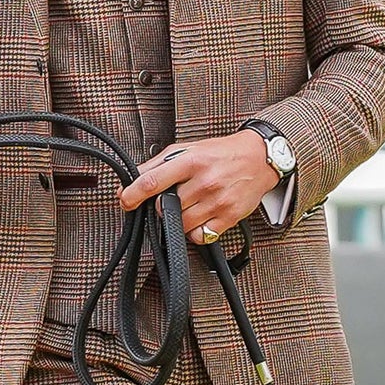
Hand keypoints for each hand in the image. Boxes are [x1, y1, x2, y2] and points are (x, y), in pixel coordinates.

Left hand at [118, 131, 274, 244]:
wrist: (259, 158)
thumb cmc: (220, 154)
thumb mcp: (187, 150)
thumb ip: (157, 165)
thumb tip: (131, 181)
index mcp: (191, 161)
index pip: (152, 182)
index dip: (133, 195)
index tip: (125, 202)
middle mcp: (204, 181)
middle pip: (165, 208)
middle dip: (164, 206)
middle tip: (176, 197)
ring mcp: (218, 201)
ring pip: (181, 225)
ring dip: (180, 219)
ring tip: (192, 204)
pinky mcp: (229, 216)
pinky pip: (200, 235)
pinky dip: (196, 230)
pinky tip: (202, 215)